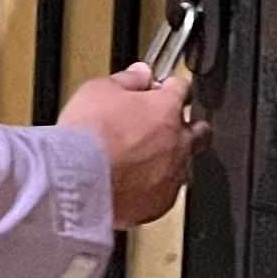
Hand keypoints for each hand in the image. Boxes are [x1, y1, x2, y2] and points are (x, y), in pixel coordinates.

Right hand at [60, 62, 204, 230]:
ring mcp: (173, 175)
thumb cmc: (86, 137)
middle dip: (189, 126)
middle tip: (168, 126)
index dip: (172, 88)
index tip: (165, 90)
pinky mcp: (162, 204)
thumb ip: (126, 80)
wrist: (76, 181)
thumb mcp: (98, 91)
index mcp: (166, 108)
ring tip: (148, 161)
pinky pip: (167, 193)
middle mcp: (178, 142)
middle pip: (199, 131)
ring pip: (185, 165)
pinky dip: (156, 188)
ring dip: (172, 160)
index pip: (182, 89)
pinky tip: (137, 186)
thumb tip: (139, 73)